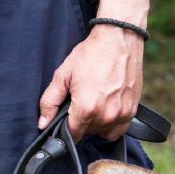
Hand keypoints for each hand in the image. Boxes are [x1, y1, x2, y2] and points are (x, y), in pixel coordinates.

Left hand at [38, 24, 144, 141]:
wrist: (119, 39)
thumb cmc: (91, 54)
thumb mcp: (63, 74)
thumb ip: (50, 101)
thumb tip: (43, 123)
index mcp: (85, 108)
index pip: (72, 135)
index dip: (66, 129)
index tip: (66, 120)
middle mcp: (105, 116)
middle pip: (87, 133)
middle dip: (81, 122)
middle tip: (81, 102)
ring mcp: (121, 114)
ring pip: (102, 132)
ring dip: (96, 124)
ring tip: (94, 103)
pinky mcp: (131, 111)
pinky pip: (118, 130)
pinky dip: (111, 125)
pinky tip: (106, 110)